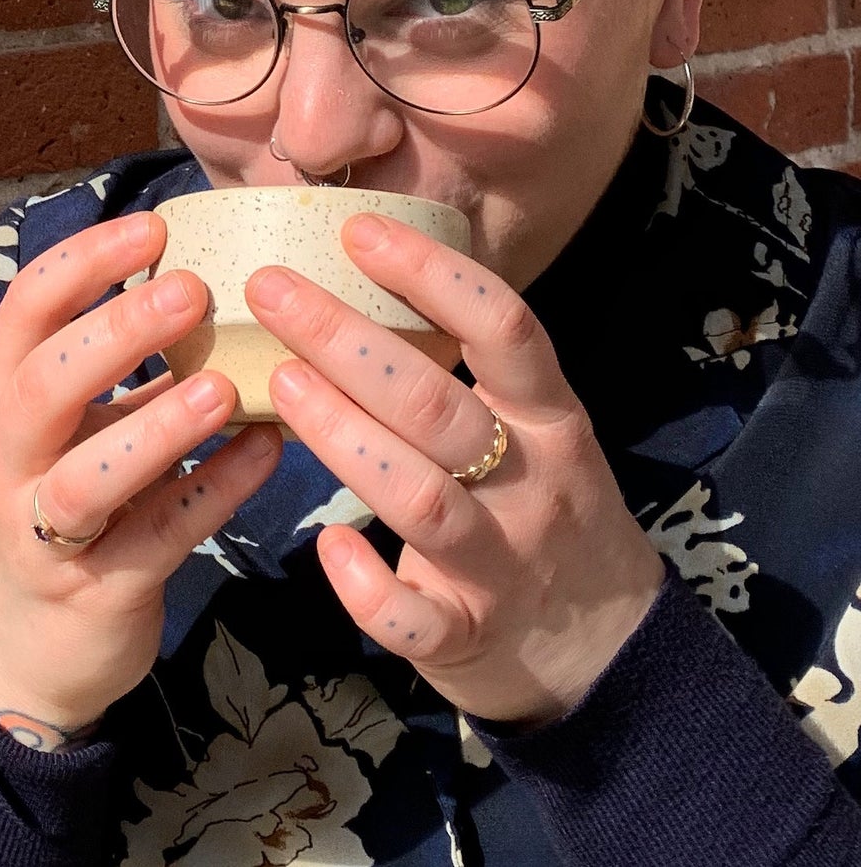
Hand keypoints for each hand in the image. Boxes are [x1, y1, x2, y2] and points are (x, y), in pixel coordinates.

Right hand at [0, 211, 283, 748]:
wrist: (29, 651)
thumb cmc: (63, 508)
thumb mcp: (68, 429)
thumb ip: (117, 366)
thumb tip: (206, 272)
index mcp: (1, 401)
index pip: (23, 315)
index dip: (81, 266)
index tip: (152, 229)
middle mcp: (6, 461)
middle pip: (40, 387)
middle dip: (113, 334)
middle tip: (192, 289)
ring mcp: (42, 532)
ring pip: (86, 479)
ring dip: (155, 428)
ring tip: (224, 389)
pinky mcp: (94, 592)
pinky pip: (155, 540)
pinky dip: (212, 494)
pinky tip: (267, 455)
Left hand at [247, 212, 664, 726]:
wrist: (610, 651)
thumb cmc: (538, 510)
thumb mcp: (530, 429)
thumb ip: (464, 370)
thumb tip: (359, 274)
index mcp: (548, 418)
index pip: (505, 328)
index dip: (433, 273)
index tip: (357, 228)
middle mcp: (530, 483)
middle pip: (438, 404)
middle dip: (349, 341)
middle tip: (270, 288)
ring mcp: (501, 564)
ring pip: (420, 498)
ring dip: (346, 439)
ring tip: (278, 386)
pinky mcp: (468, 637)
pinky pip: (415, 618)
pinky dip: (367, 586)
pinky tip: (328, 544)